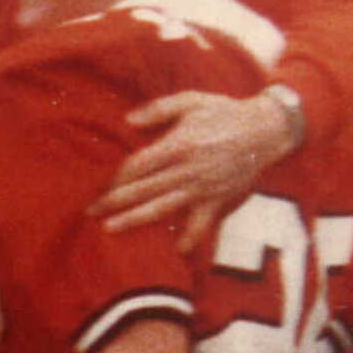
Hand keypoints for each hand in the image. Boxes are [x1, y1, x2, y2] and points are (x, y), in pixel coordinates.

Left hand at [98, 87, 294, 234]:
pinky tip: (175, 251)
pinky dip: (189, 238)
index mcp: (179, 144)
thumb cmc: (224, 111)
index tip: (91, 183)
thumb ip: (158, 109)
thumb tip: (127, 121)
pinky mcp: (218, 199)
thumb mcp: (191, 100)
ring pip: (163, 208)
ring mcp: (203, 187)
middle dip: (113, 200)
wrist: (266, 129)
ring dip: (135, 220)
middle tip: (86, 210)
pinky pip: (201, 223)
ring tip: (110, 228)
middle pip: (143, 188)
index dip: (113, 176)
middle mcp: (188, 169)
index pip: (137, 165)